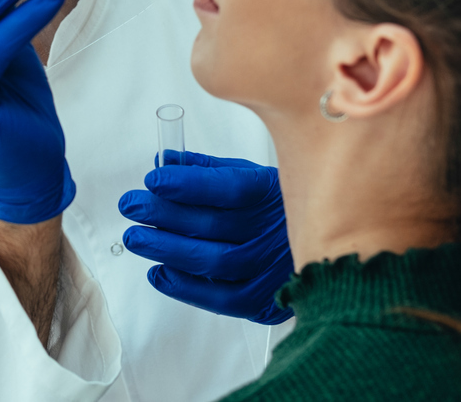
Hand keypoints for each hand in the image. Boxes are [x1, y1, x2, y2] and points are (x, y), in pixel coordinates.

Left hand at [118, 151, 294, 324]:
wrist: (329, 245)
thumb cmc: (278, 206)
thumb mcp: (252, 175)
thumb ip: (207, 170)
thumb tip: (165, 160)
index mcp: (273, 192)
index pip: (228, 187)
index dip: (188, 184)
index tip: (154, 179)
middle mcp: (276, 231)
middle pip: (213, 225)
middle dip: (164, 215)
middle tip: (132, 206)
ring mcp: (273, 268)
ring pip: (214, 262)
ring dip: (168, 250)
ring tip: (136, 238)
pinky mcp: (267, 300)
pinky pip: (223, 299)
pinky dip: (186, 287)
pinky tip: (160, 272)